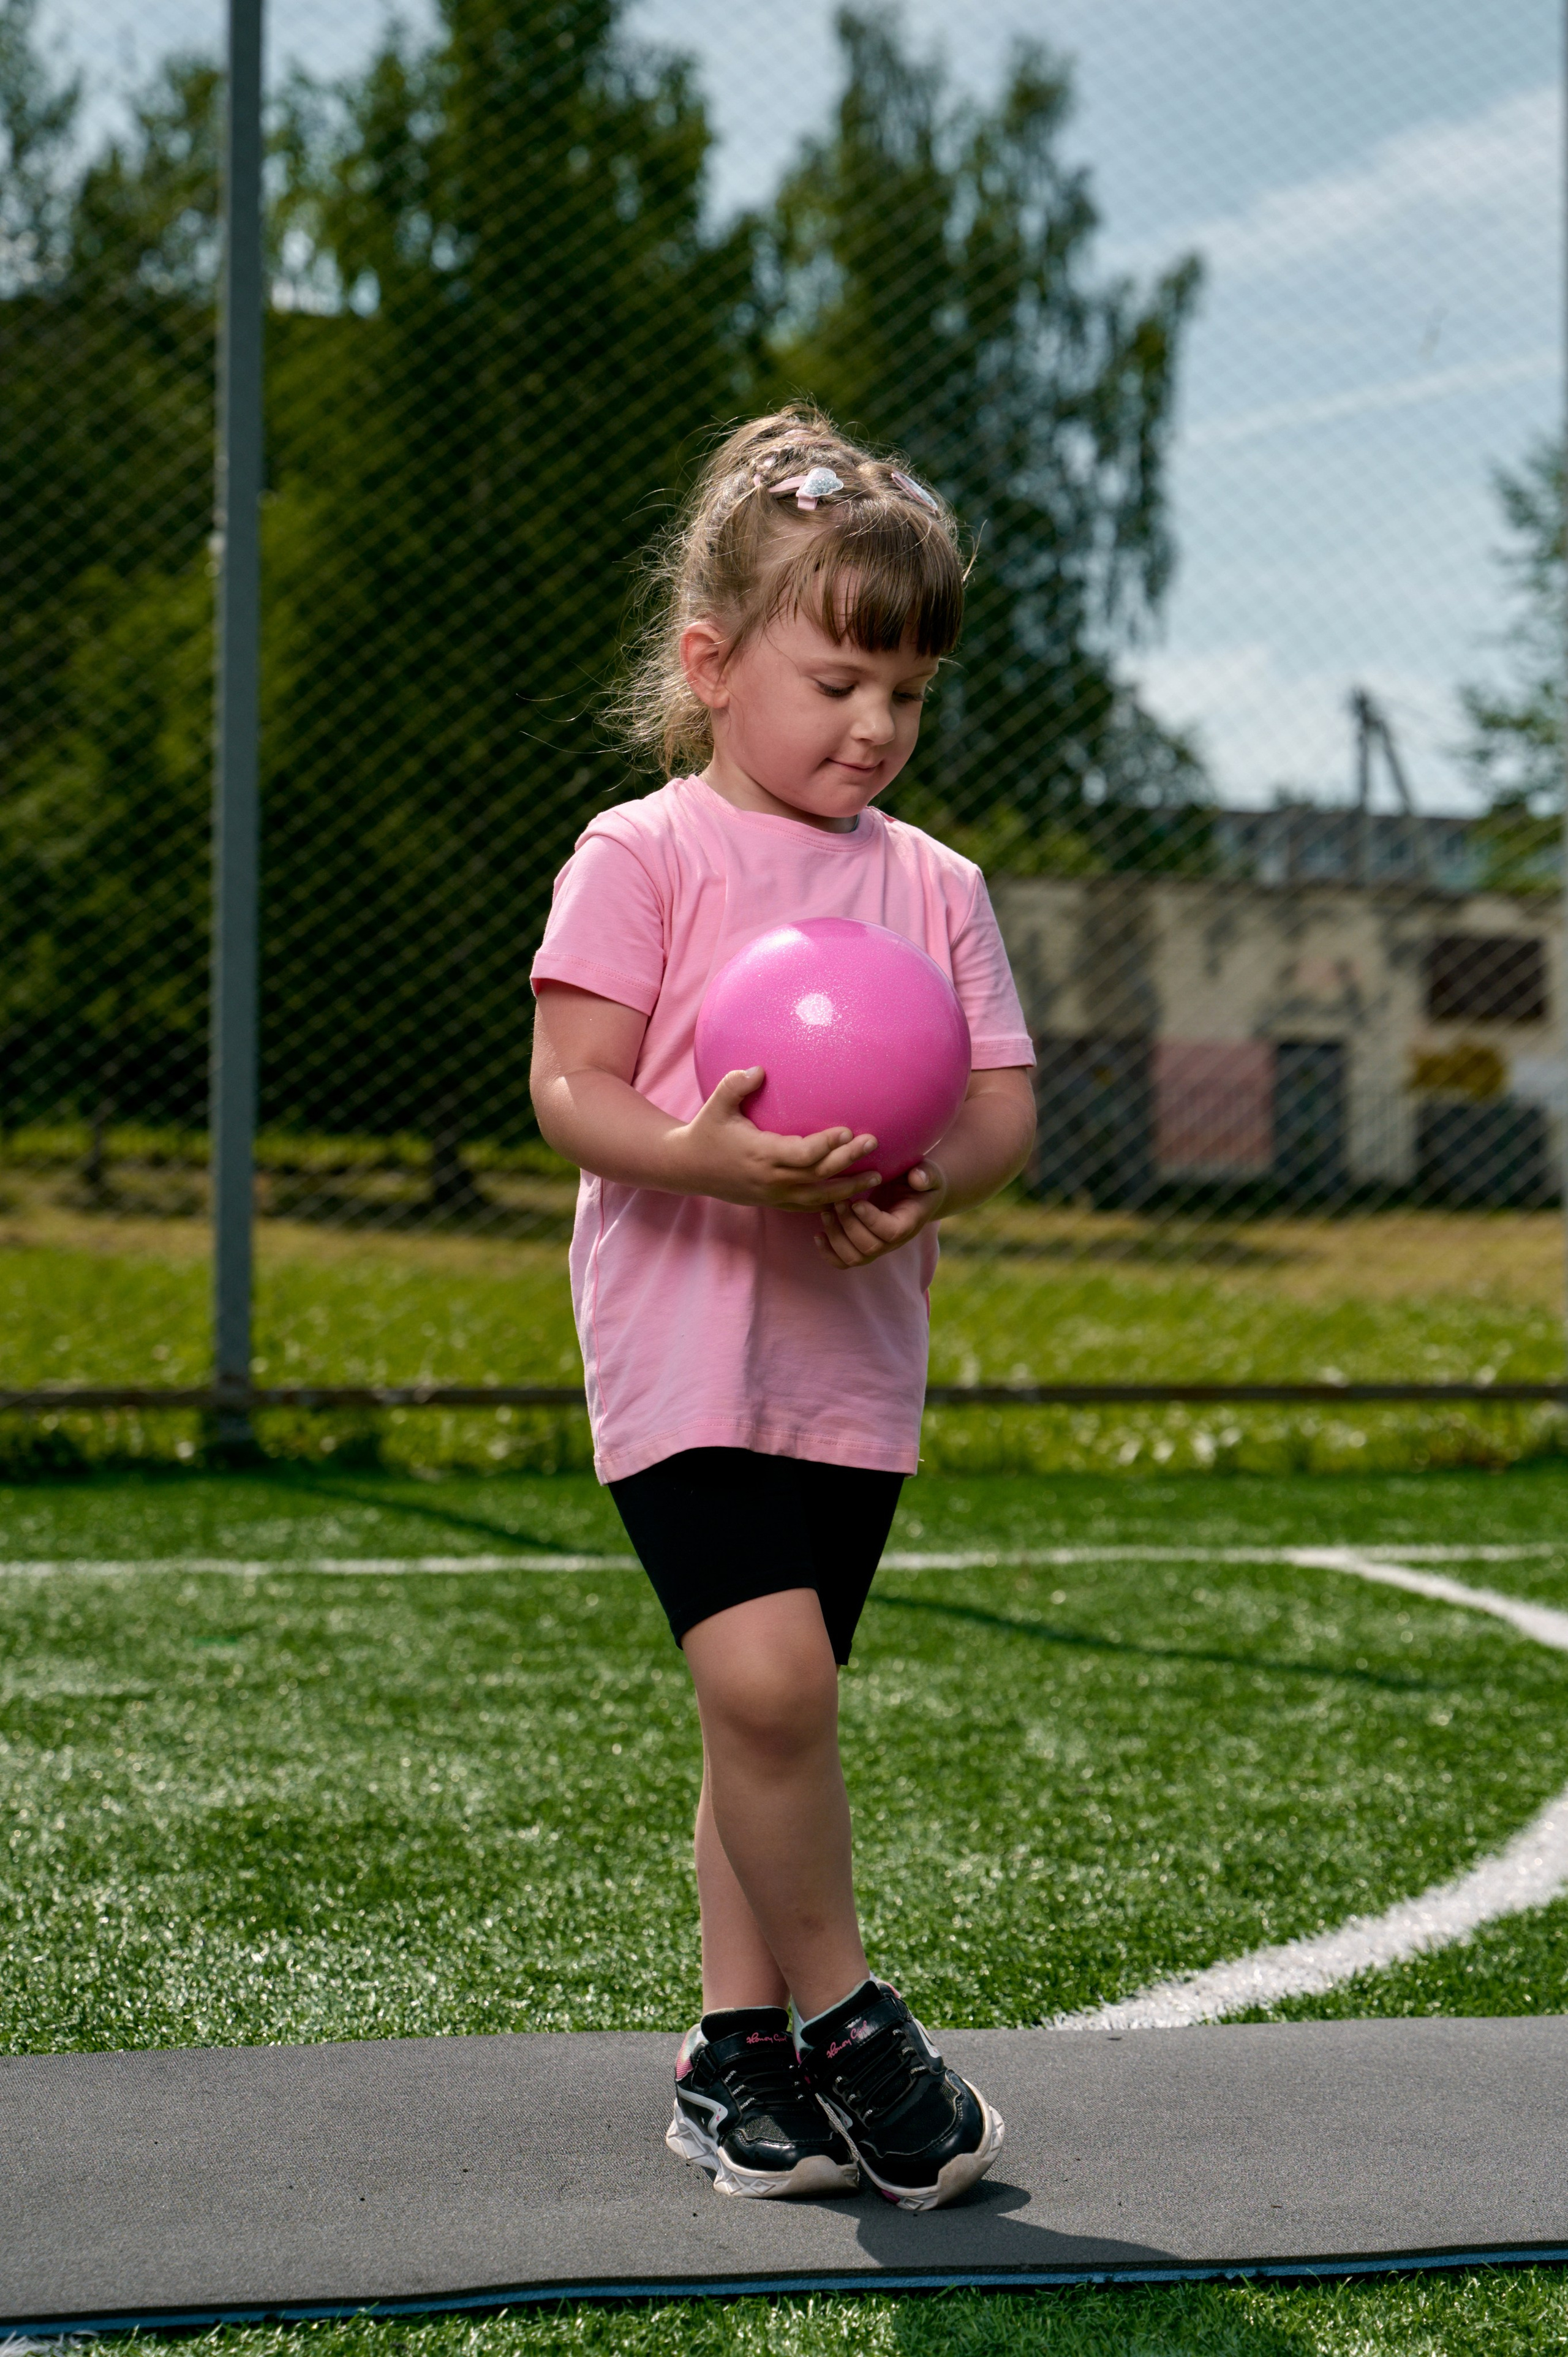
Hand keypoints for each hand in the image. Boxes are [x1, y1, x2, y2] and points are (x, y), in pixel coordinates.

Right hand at [673, 1067, 883, 1209]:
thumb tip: (760, 1069)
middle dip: (847, 1161)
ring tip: (877, 1178)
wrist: (687, 1168)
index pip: (802, 1153)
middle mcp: (770, 1178)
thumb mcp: (716, 1105)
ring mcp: (773, 1194)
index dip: (826, 1144)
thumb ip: (736, 1085)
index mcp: (760, 1154)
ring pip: (818, 1196)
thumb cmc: (705, 1132)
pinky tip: (853, 1194)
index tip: (848, 1130)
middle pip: (817, 1174)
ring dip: (848, 1188)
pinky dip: (831, 1202)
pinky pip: (808, 1205)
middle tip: (873, 1143)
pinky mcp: (773, 1202)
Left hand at [814, 1158, 948, 1268]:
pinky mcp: (863, 1247)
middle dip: (849, 1225)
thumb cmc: (920, 1181)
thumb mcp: (929, 1173)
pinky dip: (828, 1253)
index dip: (872, 1220)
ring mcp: (878, 1247)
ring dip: (836, 1237)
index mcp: (909, 1222)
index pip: (891, 1232)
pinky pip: (844, 1262)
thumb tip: (917, 1179)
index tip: (857, 1202)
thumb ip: (927, 1174)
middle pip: (870, 1248)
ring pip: (855, 1258)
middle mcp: (893, 1241)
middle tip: (838, 1202)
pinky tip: (818, 1234)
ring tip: (826, 1213)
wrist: (915, 1195)